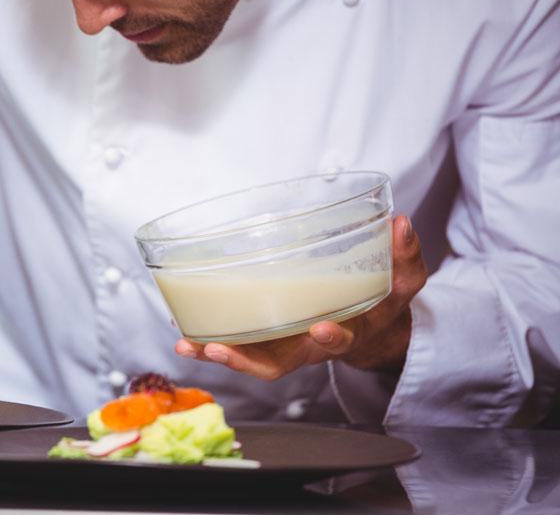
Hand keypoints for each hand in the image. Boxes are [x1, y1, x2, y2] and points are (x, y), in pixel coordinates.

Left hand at [175, 215, 427, 377]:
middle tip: (219, 350)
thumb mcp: (401, 281)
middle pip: (276, 363)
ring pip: (248, 358)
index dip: (331, 338)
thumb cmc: (381, 302)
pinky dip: (209, 342)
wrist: (370, 329)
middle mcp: (307, 346)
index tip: (323, 328)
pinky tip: (184, 336)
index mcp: (346, 333)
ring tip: (188, 345)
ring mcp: (283, 345)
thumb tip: (400, 224)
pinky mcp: (265, 336)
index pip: (340, 341)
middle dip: (246, 360)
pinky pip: (237, 343)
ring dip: (217, 354)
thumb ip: (403, 257)